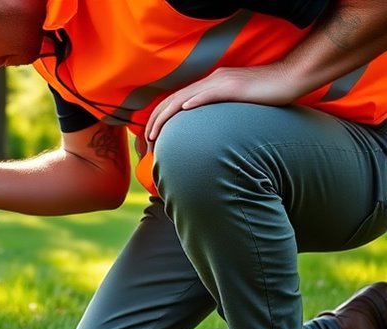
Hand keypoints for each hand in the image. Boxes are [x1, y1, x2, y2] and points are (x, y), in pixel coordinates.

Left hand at [146, 65, 300, 141]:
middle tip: (146, 141)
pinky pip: (210, 94)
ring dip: (166, 116)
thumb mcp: (236, 105)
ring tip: (153, 133)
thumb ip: (218, 113)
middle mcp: (211, 81)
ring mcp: (221, 82)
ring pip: (184, 98)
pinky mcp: (234, 87)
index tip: (151, 138)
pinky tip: (183, 110)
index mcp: (209, 85)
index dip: (160, 119)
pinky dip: (195, 102)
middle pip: (173, 100)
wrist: (290, 77)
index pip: (176, 102)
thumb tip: (205, 132)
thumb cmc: (266, 94)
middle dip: (155, 121)